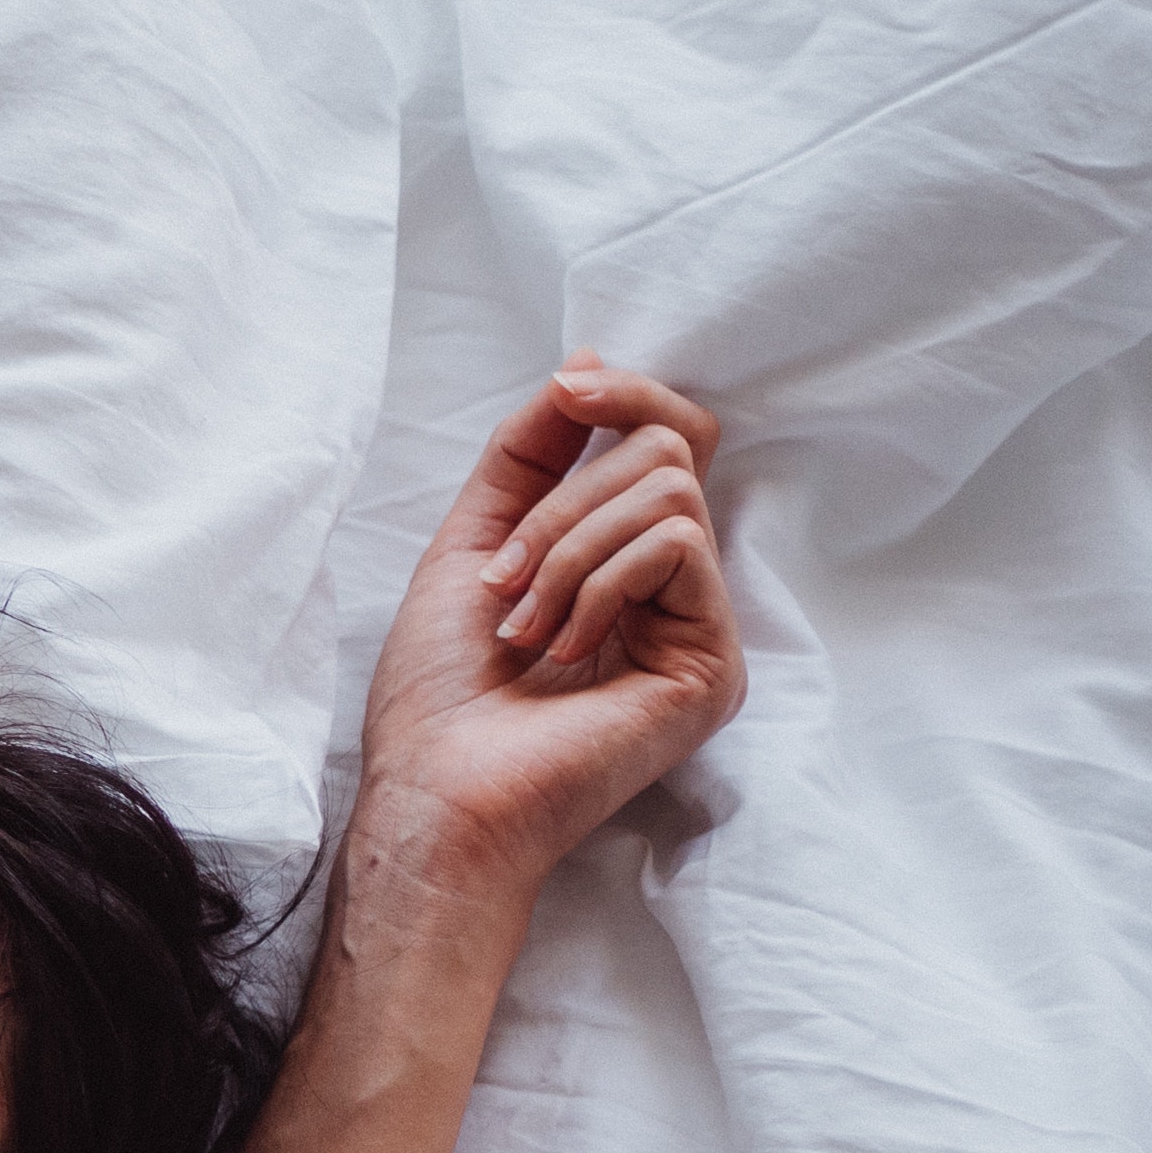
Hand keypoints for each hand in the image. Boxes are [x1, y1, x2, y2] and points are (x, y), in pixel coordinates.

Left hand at [354, 356, 748, 908]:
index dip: (627, 399)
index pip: (667, 439)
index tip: (567, 393)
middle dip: (562, 501)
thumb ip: (531, 454)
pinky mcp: (714, 661)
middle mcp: (672, 589)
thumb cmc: (440, 689)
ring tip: (521, 626)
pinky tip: (563, 650)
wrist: (437, 789)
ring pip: (669, 491)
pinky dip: (597, 581)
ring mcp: (699, 625)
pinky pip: (677, 545)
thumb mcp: (474, 539)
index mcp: (619, 560)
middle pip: (667, 453)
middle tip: (503, 581)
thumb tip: (590, 363)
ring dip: (565, 547)